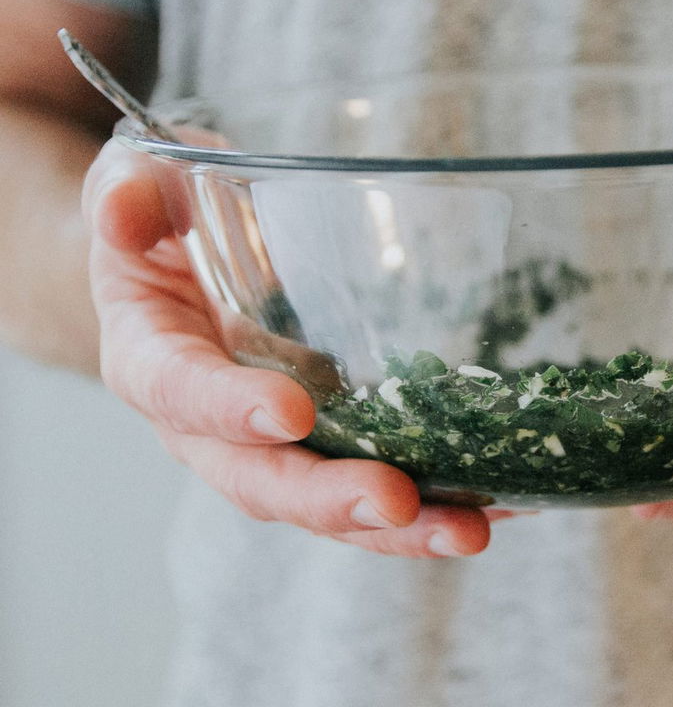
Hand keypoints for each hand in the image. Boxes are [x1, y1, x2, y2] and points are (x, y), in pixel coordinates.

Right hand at [83, 140, 505, 556]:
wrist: (185, 264)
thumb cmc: (167, 223)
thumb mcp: (141, 189)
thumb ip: (133, 194)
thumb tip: (122, 212)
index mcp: (155, 362)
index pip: (183, 394)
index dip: (231, 410)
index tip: (291, 414)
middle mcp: (211, 428)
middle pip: (265, 482)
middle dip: (331, 499)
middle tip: (398, 503)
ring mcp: (277, 446)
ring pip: (330, 505)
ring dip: (401, 528)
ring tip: (470, 530)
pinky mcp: (333, 443)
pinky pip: (380, 480)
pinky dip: (440, 500)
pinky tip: (505, 500)